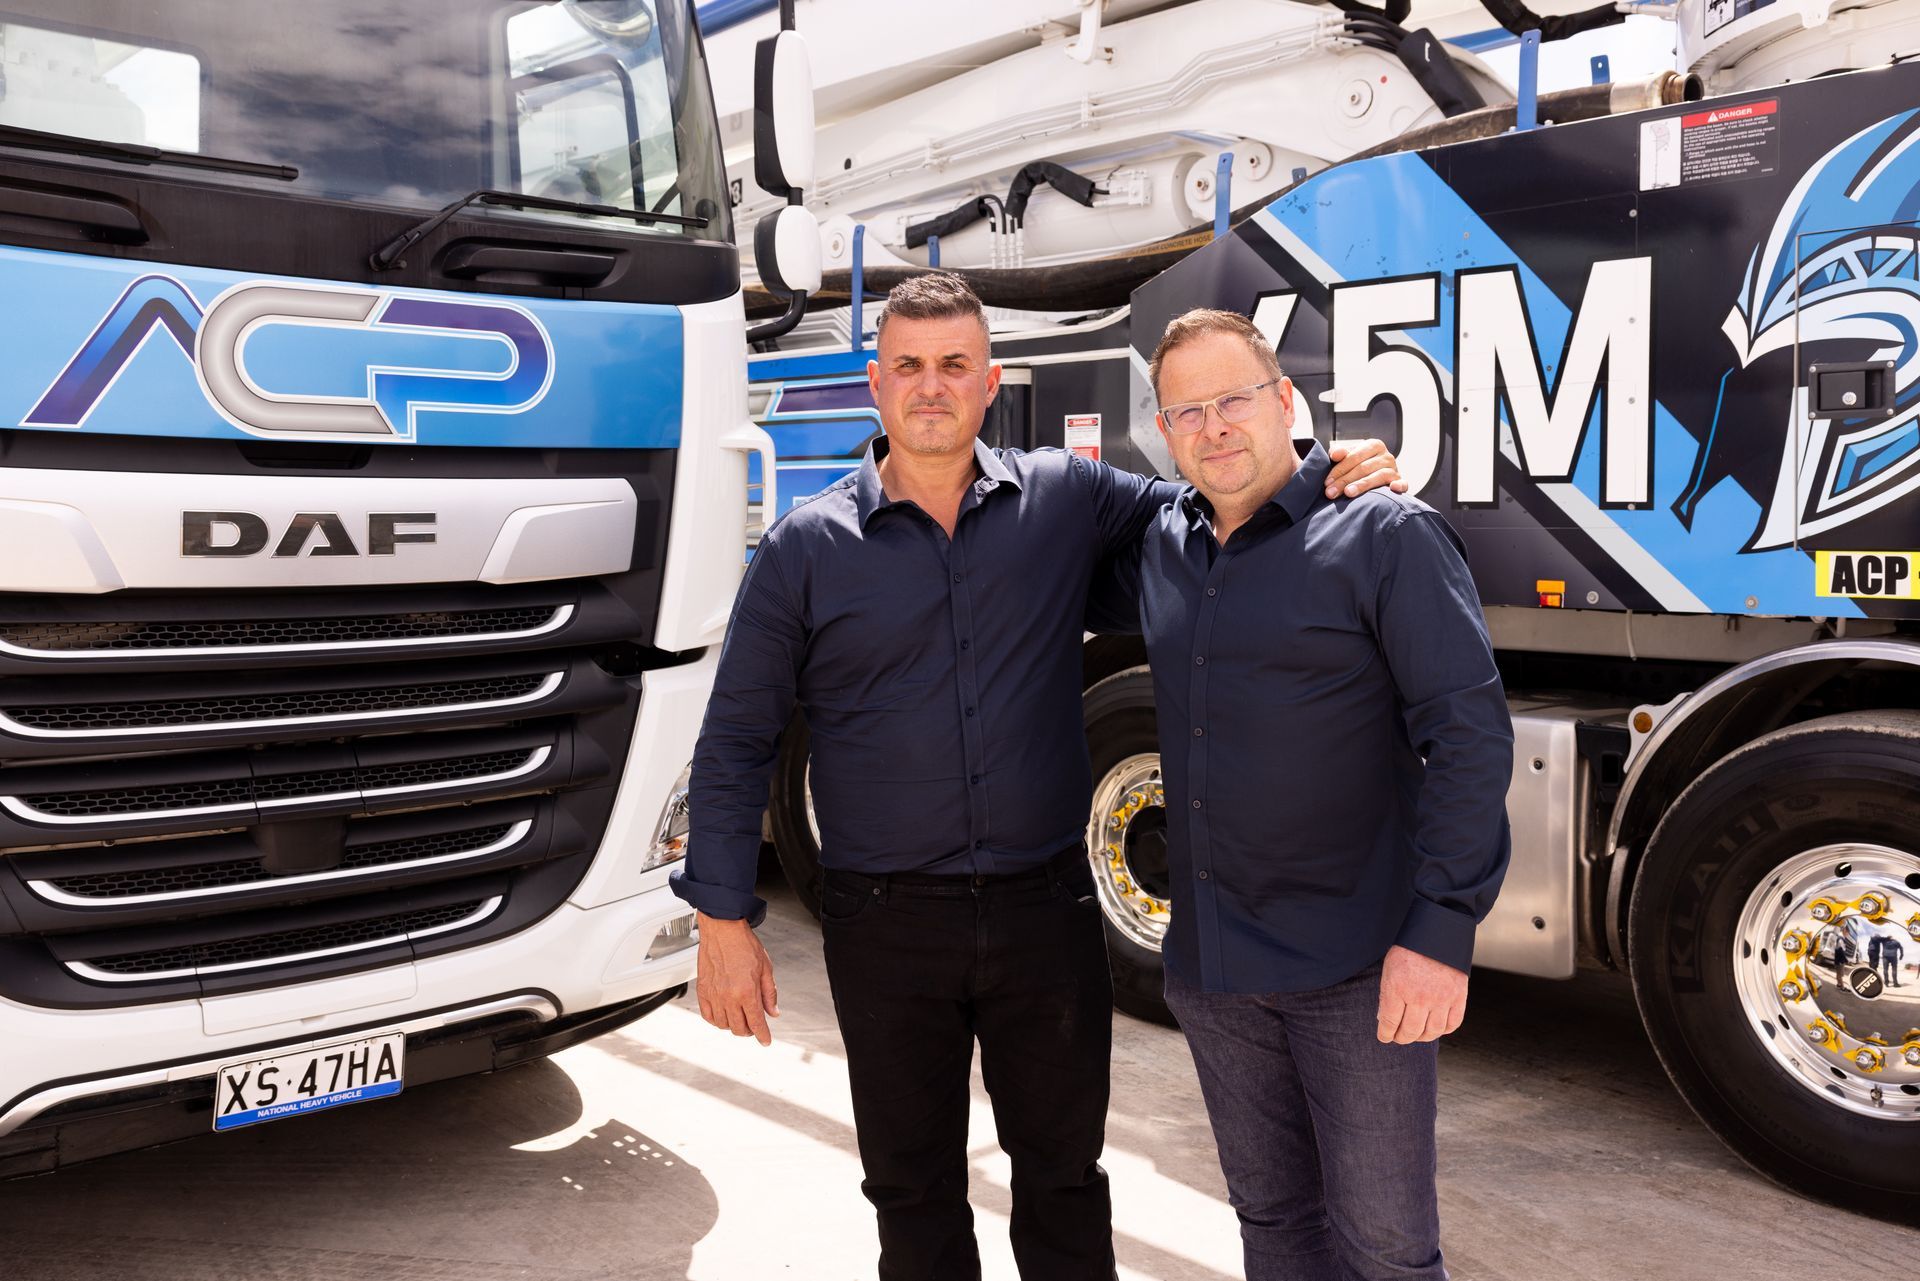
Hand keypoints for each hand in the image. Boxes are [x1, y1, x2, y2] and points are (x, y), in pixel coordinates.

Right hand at [695, 913, 779, 1044]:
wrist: (722, 929)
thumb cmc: (744, 944)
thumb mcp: (766, 968)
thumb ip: (769, 993)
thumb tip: (773, 1013)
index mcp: (747, 992)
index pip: (756, 1023)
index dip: (762, 1035)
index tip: (765, 1041)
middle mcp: (729, 997)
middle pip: (739, 1028)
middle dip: (749, 1031)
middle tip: (754, 1026)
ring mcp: (714, 995)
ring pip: (723, 1025)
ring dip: (733, 1026)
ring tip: (739, 1018)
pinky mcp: (702, 991)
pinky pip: (708, 1015)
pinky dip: (716, 1020)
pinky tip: (723, 1015)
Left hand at [1325, 438, 1409, 499]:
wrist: (1374, 474)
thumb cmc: (1357, 466)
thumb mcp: (1347, 457)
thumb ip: (1339, 453)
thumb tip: (1335, 454)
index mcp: (1374, 445)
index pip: (1354, 457)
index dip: (1339, 469)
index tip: (1327, 482)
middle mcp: (1386, 455)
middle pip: (1363, 468)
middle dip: (1345, 481)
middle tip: (1331, 493)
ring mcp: (1394, 469)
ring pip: (1378, 476)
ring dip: (1362, 485)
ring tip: (1348, 493)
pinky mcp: (1400, 481)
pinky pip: (1402, 483)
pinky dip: (1399, 485)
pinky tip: (1392, 488)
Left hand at [1376, 945, 1466, 1043]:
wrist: (1438, 934)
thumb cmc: (1410, 951)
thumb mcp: (1390, 969)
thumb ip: (1387, 995)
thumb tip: (1384, 1019)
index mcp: (1398, 988)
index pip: (1389, 1022)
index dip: (1385, 1034)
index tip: (1384, 1037)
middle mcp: (1420, 997)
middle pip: (1410, 1031)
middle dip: (1401, 1038)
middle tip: (1399, 1037)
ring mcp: (1441, 999)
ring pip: (1431, 1032)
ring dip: (1422, 1037)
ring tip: (1416, 1034)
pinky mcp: (1458, 997)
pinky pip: (1452, 1024)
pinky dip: (1443, 1030)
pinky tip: (1435, 1027)